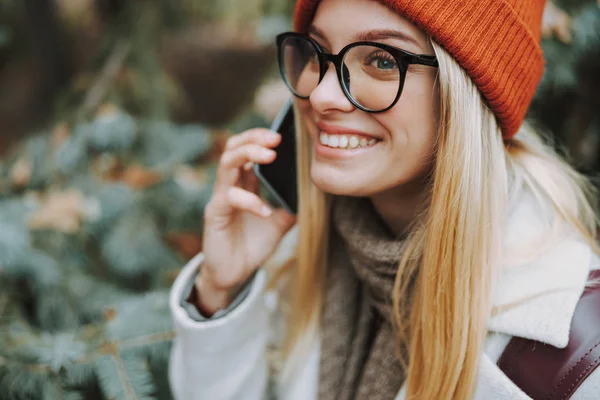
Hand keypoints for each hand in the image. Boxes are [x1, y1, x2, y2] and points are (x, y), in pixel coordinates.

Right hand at [198, 128, 296, 312]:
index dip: (260, 138)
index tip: (282, 134)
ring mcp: (220, 198)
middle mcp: (230, 186)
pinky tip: (265, 211)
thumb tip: (313, 193)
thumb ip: (291, 206)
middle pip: (233, 148)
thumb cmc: (252, 245)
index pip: (247, 149)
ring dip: (248, 155)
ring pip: (227, 164)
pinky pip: (230, 199)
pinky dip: (250, 201)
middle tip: (275, 138)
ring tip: (270, 156)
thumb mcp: (279, 223)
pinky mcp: (215, 214)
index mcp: (244, 184)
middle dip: (253, 138)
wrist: (232, 274)